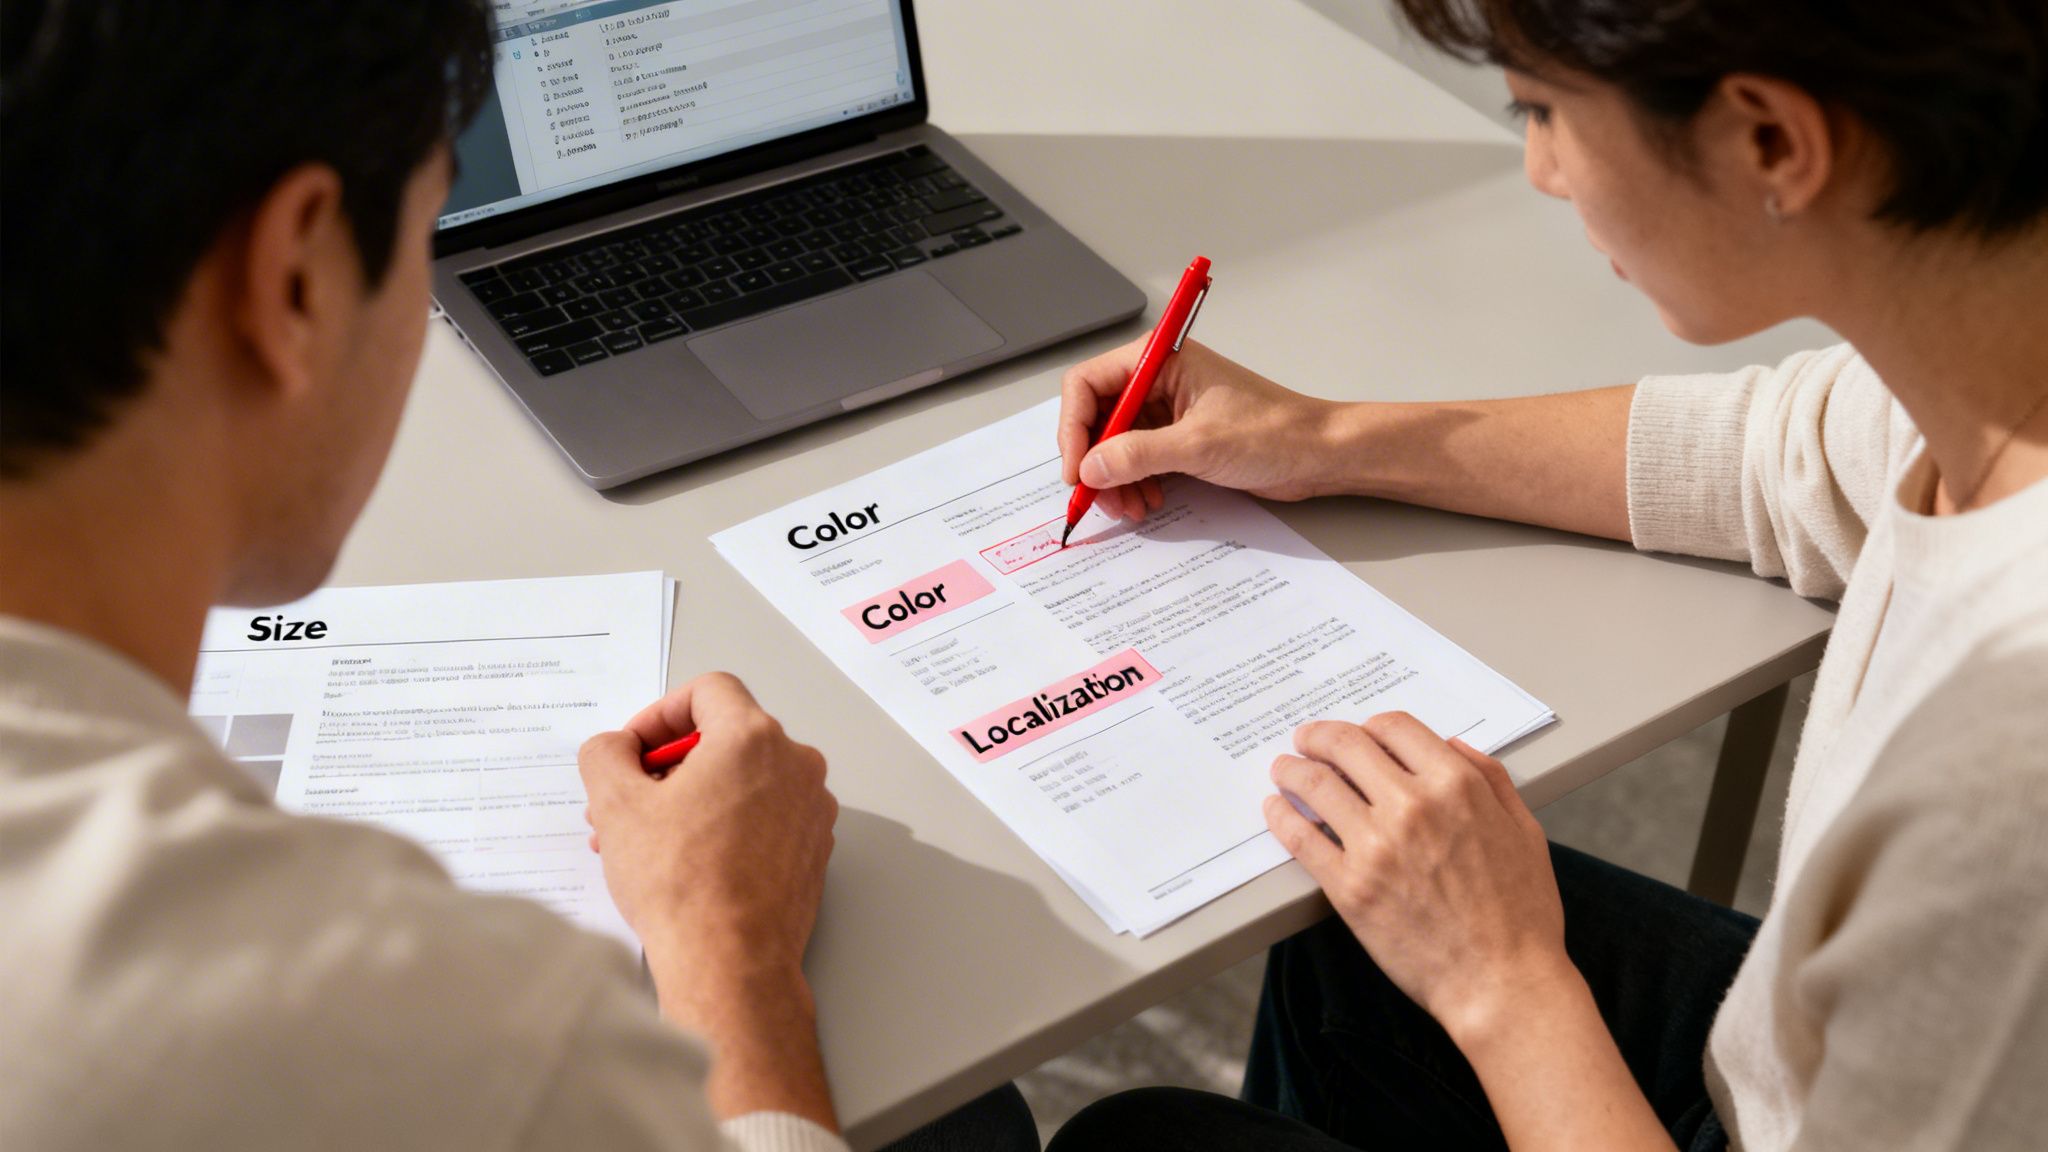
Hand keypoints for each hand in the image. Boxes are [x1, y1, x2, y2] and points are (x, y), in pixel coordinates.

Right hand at [579, 672, 836, 990]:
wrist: (730, 963)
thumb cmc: (682, 885)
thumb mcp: (616, 804)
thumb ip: (606, 754)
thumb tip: (613, 747)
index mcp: (754, 738)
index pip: (709, 691)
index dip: (660, 713)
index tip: (633, 748)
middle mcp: (795, 765)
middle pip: (724, 739)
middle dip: (666, 765)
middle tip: (627, 799)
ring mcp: (811, 810)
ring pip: (742, 782)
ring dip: (690, 799)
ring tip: (642, 839)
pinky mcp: (813, 850)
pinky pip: (763, 817)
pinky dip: (723, 826)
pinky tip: (683, 862)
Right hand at [1059, 338, 1343, 520]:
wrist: (1319, 454)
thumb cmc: (1274, 432)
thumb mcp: (1198, 445)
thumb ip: (1138, 455)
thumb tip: (1090, 468)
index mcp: (1159, 359)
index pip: (1088, 384)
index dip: (1074, 428)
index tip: (1076, 469)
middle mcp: (1158, 379)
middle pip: (1097, 417)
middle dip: (1094, 461)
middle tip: (1097, 498)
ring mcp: (1168, 409)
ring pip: (1115, 444)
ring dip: (1114, 479)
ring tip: (1129, 507)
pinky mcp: (1179, 437)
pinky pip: (1138, 459)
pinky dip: (1134, 483)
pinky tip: (1147, 501)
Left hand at [1263, 712, 1571, 1041]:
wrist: (1503, 984)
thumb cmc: (1521, 915)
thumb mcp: (1524, 830)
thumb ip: (1490, 779)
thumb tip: (1452, 746)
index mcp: (1456, 786)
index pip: (1394, 727)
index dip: (1369, 727)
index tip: (1357, 735)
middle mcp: (1411, 806)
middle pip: (1345, 745)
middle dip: (1319, 736)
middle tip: (1306, 740)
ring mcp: (1375, 846)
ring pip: (1315, 784)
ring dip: (1292, 769)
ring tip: (1284, 769)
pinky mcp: (1349, 888)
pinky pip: (1300, 838)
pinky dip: (1280, 815)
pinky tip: (1275, 809)